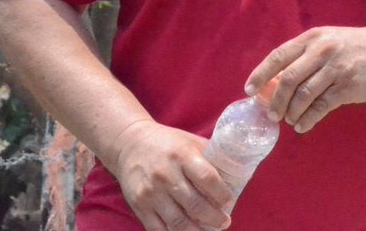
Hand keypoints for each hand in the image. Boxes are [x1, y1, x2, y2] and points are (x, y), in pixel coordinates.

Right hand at [108, 119, 233, 230]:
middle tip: (224, 222)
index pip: (207, 178)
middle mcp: (166, 175)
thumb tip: (236, 171)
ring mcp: (151, 193)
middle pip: (194, 204)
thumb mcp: (191, 142)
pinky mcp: (139, 206)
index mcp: (183, 156)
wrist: (129, 144)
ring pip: (177, 221)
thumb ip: (211, 157)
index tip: (229, 201)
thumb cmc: (168, 143)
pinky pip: (158, 228)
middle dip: (214, 218)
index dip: (221, 194)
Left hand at [245, 26, 365, 133]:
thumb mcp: (327, 41)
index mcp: (312, 38)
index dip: (261, 75)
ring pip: (303, 95)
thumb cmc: (353, 47)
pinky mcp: (348, 86)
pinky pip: (321, 106)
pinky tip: (303, 125)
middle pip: (288, 79)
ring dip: (292, 112)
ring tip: (289, 120)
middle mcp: (322, 50)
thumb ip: (304, 57)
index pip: (278, 56)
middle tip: (272, 115)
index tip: (249, 90)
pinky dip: (308, 119)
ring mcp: (336, 68)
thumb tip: (275, 83)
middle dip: (275, 101)